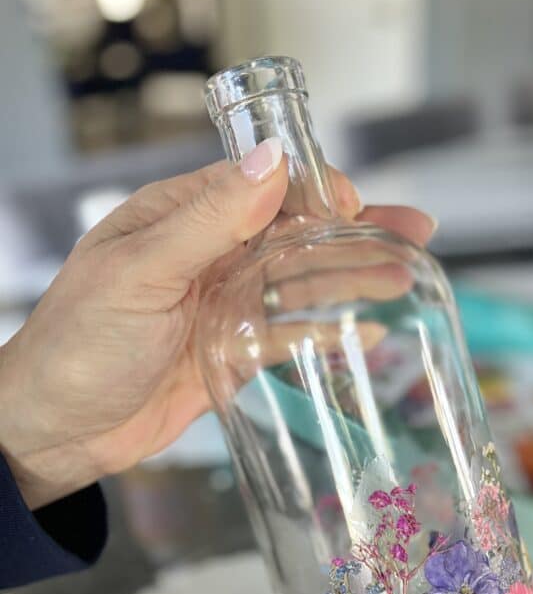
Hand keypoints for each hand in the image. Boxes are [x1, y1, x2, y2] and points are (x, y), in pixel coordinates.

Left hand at [0, 140, 434, 507]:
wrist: (57, 430)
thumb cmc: (79, 345)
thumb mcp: (141, 272)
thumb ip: (209, 220)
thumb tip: (272, 163)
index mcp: (179, 219)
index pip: (260, 186)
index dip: (313, 190)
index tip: (354, 204)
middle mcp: (207, 256)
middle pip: (294, 234)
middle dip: (354, 232)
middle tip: (413, 234)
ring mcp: (223, 306)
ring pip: (300, 284)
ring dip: (351, 278)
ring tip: (404, 277)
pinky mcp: (232, 353)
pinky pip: (289, 336)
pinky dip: (327, 332)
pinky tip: (367, 332)